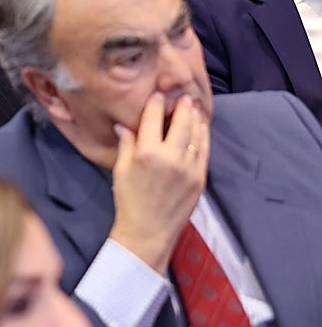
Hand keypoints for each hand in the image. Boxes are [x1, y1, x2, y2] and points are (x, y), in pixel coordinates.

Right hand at [109, 93, 208, 271]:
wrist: (148, 232)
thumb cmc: (128, 199)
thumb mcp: (120, 169)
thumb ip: (126, 144)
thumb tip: (124, 125)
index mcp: (146, 153)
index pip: (152, 119)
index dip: (156, 103)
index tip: (158, 94)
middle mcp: (170, 157)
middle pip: (180, 122)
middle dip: (182, 106)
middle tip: (183, 95)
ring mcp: (189, 168)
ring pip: (196, 134)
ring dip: (195, 118)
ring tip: (194, 106)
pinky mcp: (200, 178)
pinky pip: (204, 151)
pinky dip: (203, 136)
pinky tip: (201, 128)